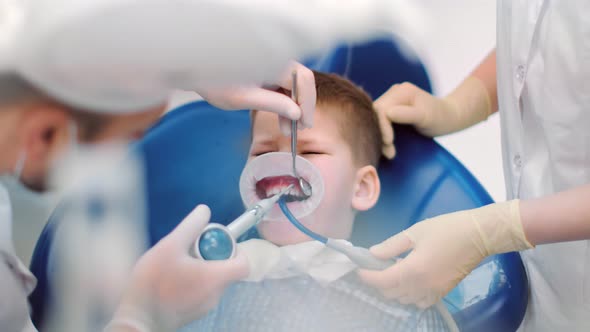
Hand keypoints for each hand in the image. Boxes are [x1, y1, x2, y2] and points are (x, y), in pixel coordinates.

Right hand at [108, 205, 247, 330]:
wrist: (136, 320)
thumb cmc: (154, 283)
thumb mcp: (170, 245)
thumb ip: (191, 225)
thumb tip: (205, 210)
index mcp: (216, 278)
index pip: (244, 264)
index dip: (237, 250)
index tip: (219, 242)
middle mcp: (216, 295)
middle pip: (226, 270)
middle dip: (212, 255)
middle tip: (191, 248)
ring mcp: (205, 307)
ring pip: (212, 281)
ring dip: (201, 269)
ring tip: (177, 263)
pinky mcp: (193, 313)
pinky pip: (201, 292)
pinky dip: (193, 282)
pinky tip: (171, 279)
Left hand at [199, 61, 315, 134]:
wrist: (196, 69)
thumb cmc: (215, 82)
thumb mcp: (244, 98)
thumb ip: (273, 104)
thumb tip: (297, 113)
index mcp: (272, 62)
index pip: (302, 80)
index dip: (307, 103)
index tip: (304, 124)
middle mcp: (275, 60)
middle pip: (302, 81)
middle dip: (303, 105)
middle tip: (301, 128)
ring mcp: (272, 65)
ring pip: (294, 84)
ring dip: (294, 106)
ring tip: (288, 129)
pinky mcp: (267, 71)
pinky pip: (283, 85)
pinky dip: (285, 101)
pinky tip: (282, 119)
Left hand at [359, 200, 532, 307]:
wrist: (479, 235)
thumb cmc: (447, 229)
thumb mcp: (414, 232)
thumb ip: (391, 245)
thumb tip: (373, 253)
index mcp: (413, 270)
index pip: (382, 280)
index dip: (367, 276)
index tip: (359, 269)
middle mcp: (422, 286)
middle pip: (391, 293)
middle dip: (378, 282)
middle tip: (374, 268)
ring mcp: (433, 291)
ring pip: (404, 300)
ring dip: (393, 290)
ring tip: (390, 272)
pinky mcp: (442, 292)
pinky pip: (419, 302)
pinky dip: (409, 296)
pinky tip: (408, 282)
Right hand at [374, 77, 490, 158]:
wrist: (449, 116)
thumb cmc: (440, 117)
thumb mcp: (426, 117)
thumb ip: (407, 114)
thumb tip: (388, 114)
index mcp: (402, 91)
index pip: (381, 109)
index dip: (382, 127)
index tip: (389, 143)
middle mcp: (394, 92)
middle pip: (376, 113)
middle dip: (380, 133)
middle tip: (390, 153)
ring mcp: (392, 99)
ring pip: (376, 118)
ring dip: (380, 136)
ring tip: (390, 152)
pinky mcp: (391, 108)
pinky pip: (380, 120)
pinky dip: (383, 134)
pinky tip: (389, 145)